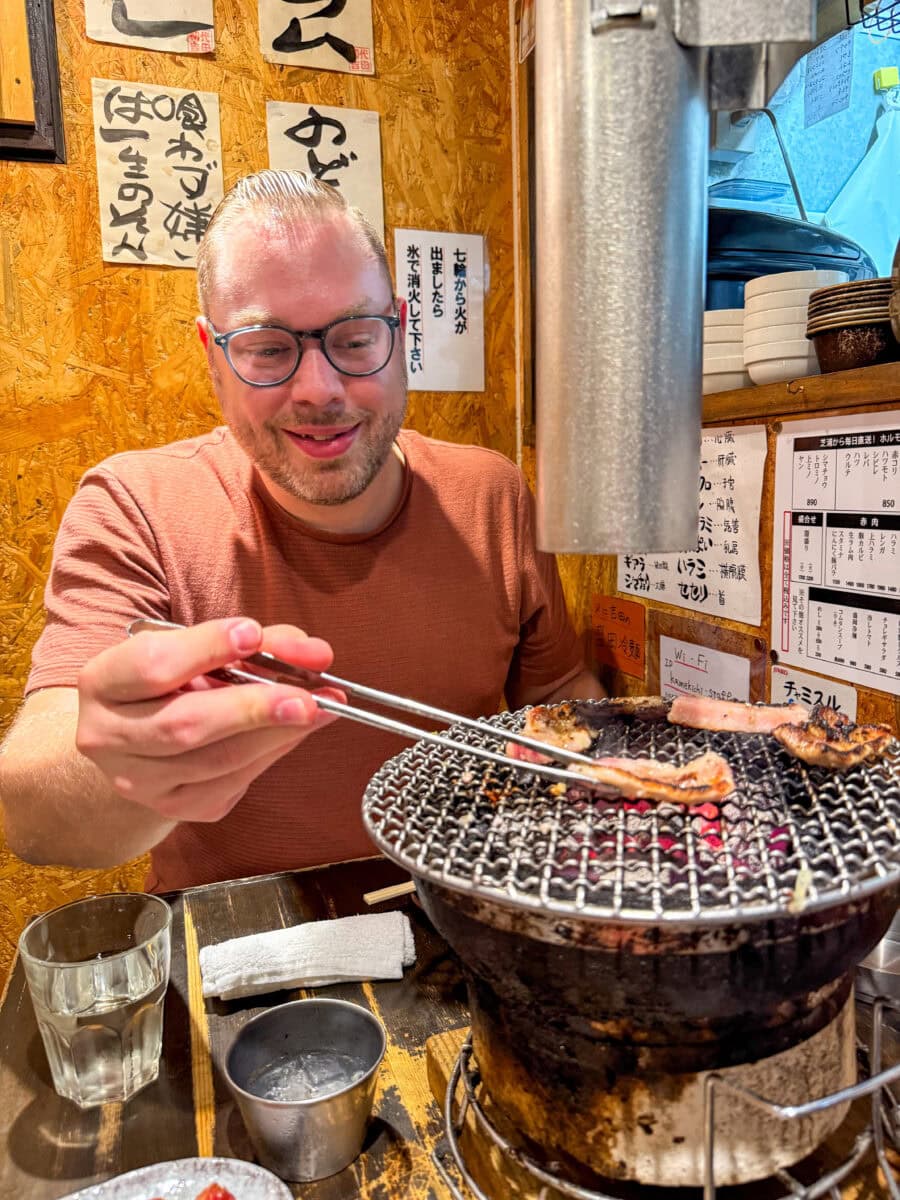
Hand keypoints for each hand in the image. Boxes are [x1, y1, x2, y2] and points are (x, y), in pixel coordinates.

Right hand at [76, 617, 342, 823]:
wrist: (139, 737)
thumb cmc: (172, 680)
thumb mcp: (194, 648)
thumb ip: (251, 641)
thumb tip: (313, 653)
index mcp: (102, 683)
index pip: (153, 666)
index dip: (205, 649)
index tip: (253, 633)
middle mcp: (108, 738)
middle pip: (185, 725)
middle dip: (253, 708)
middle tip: (307, 696)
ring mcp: (139, 781)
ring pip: (216, 761)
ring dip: (276, 734)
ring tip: (320, 709)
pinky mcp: (175, 806)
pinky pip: (232, 783)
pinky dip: (271, 754)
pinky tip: (295, 732)